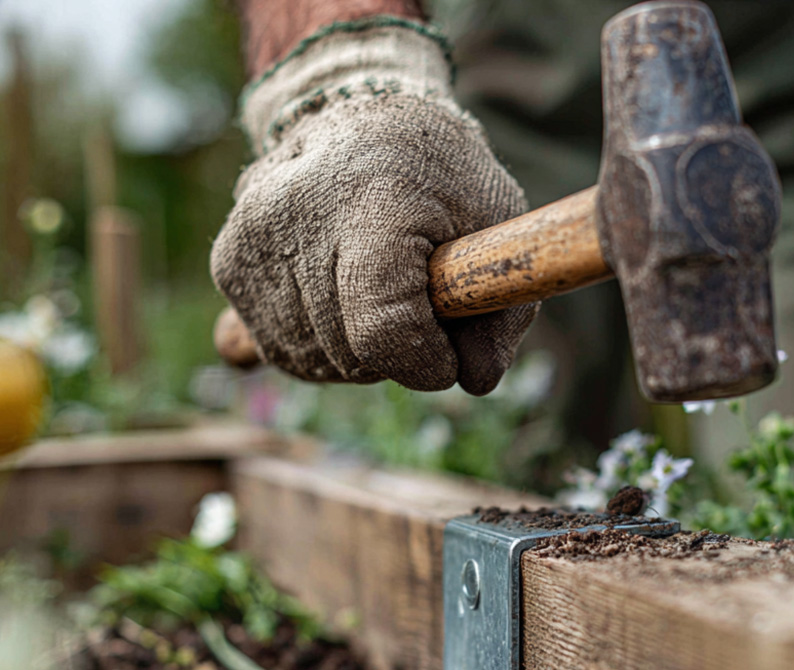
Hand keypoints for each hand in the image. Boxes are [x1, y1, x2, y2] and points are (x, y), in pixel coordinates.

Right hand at [211, 22, 536, 393]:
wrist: (357, 114)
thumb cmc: (439, 173)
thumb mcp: (496, 221)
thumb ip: (502, 306)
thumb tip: (476, 380)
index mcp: (374, 199)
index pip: (384, 329)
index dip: (425, 362)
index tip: (450, 356)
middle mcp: (295, 213)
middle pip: (353, 354)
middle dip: (401, 354)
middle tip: (421, 303)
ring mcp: (250, 239)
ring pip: (314, 363)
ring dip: (359, 353)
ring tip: (380, 290)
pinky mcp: (228, 263)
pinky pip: (278, 350)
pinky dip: (320, 347)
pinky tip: (342, 298)